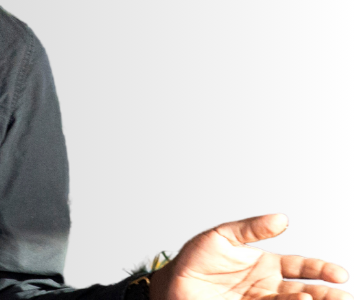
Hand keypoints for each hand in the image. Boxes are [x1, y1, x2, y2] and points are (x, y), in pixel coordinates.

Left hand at [150, 214, 350, 299]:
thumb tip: (282, 219)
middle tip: (343, 297)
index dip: (321, 270)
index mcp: (267, 264)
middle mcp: (268, 286)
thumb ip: (251, 229)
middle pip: (305, 291)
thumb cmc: (196, 257)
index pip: (301, 267)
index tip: (339, 274)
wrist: (174, 281)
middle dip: (325, 294)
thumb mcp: (223, 236)